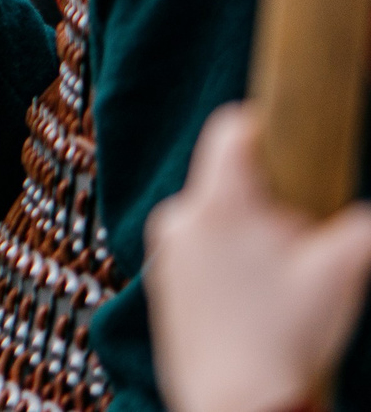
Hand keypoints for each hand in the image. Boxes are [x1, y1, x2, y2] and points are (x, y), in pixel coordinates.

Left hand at [147, 104, 370, 411]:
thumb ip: (363, 226)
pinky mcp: (160, 280)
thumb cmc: (285, 336)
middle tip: (301, 240)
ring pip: (216, 218)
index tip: (297, 145)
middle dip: (270, 201)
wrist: (233, 404)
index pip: (233, 130)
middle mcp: (179, 216)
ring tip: (278, 280)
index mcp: (217, 202)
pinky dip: (227, 261)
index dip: (269, 127)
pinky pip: (199, 250)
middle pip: (230, 180)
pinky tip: (253, 300)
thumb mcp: (341, 273)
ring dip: (249, 234)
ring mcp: (164, 250)